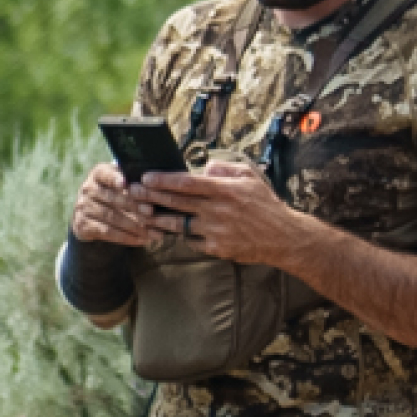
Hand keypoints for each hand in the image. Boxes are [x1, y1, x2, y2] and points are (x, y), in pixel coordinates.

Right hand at [72, 164, 156, 247]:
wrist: (97, 218)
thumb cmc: (120, 196)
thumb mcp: (125, 184)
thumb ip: (136, 181)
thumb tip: (155, 184)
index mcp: (98, 173)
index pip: (105, 174)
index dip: (115, 178)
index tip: (126, 183)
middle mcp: (87, 189)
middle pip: (111, 197)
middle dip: (133, 205)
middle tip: (151, 213)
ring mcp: (82, 207)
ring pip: (110, 216)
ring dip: (133, 224)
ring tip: (151, 230)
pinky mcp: (82, 225)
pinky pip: (106, 232)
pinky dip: (126, 237)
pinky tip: (141, 240)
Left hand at [137, 162, 329, 269]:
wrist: (283, 237)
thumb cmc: (265, 205)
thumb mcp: (250, 178)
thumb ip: (225, 169)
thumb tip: (204, 167)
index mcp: (225, 190)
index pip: (186, 182)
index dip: (163, 180)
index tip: (146, 177)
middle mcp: (218, 210)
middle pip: (176, 202)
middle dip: (150, 196)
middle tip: (133, 191)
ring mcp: (215, 231)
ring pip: (177, 224)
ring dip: (157, 218)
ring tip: (142, 212)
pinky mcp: (216, 248)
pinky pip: (190, 240)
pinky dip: (180, 234)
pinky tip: (168, 229)